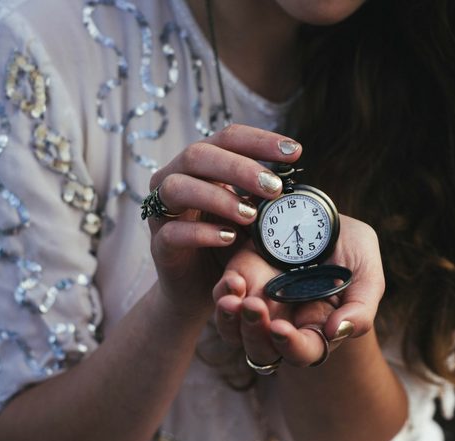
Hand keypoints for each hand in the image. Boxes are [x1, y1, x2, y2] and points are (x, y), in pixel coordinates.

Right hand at [146, 124, 301, 315]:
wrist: (201, 289)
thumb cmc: (228, 242)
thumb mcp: (251, 214)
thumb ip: (263, 194)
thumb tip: (293, 178)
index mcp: (201, 164)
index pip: (227, 138)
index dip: (260, 141)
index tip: (295, 152)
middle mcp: (175, 178)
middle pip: (198, 154)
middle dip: (239, 168)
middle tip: (274, 187)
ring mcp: (162, 211)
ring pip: (178, 187)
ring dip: (218, 197)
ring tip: (251, 215)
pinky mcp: (159, 244)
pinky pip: (173, 231)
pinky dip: (202, 232)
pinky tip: (229, 237)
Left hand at [212, 215, 384, 367]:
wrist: (321, 216)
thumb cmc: (350, 250)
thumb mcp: (367, 274)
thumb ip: (361, 308)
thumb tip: (338, 332)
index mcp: (317, 329)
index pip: (303, 352)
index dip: (292, 347)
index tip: (282, 328)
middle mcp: (284, 323)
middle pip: (262, 350)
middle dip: (254, 334)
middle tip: (253, 307)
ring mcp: (258, 304)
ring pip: (234, 332)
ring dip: (230, 321)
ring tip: (233, 301)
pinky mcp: (240, 280)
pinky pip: (222, 298)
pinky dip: (222, 294)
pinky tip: (233, 281)